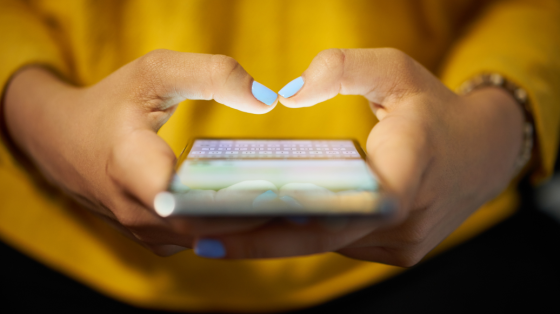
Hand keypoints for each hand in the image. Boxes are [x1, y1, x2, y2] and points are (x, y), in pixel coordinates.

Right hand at [3, 49, 278, 255]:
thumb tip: (268, 99)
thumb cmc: (111, 103)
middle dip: (259, 217)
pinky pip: (201, 240)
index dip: (234, 200)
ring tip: (300, 209)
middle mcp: (136, 211)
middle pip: (208, 226)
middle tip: (312, 202)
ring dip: (251, 227)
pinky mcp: (155, 238)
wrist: (62, 140)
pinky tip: (267, 212)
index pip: (186, 199)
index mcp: (130, 166)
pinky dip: (232, 229)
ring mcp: (145, 232)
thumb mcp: (156, 72)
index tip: (280, 191)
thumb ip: (212, 75)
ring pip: (208, 239)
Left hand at [193, 48, 524, 265]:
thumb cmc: (434, 109)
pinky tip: (266, 225)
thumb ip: (343, 68)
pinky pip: (341, 244)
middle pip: (319, 237)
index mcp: (407, 172)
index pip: (337, 209)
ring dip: (277, 239)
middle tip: (198, 236)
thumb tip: (288, 93)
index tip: (222, 228)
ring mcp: (402, 244)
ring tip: (219, 230)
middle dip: (257, 239)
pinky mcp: (398, 251)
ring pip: (327, 245)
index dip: (277, 224)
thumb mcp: (395, 70)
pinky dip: (304, 235)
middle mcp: (404, 221)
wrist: (483, 153)